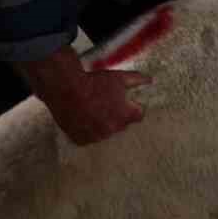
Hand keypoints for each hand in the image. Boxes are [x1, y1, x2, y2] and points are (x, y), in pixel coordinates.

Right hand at [22, 50, 149, 145]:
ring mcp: (97, 137)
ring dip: (102, 123)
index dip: (134, 107)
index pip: (139, 115)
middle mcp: (113, 129)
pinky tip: (82, 117)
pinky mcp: (82, 141)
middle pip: (121, 124)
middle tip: (105, 102)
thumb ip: (137, 80)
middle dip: (117, 115)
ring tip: (92, 109)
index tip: (126, 101)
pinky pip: (89, 137)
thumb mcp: (119, 77)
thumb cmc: (95, 82)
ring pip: (105, 131)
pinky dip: (88, 129)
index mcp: (125, 116)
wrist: (66, 89)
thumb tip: (151, 80)